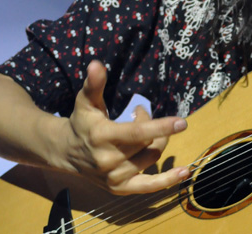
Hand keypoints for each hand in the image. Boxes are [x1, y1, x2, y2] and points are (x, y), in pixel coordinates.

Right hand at [61, 60, 188, 194]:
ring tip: (143, 131)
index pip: (138, 133)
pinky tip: (185, 172)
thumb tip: (96, 64)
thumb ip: (94, 84)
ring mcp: (115, 177)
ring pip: (152, 156)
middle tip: (141, 113)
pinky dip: (168, 180)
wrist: (66, 152)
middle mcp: (110, 160)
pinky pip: (149, 186)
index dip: (161, 127)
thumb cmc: (82, 122)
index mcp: (103, 137)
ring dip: (156, 141)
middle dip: (154, 125)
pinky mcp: (120, 188)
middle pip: (149, 142)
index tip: (182, 122)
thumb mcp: (86, 101)